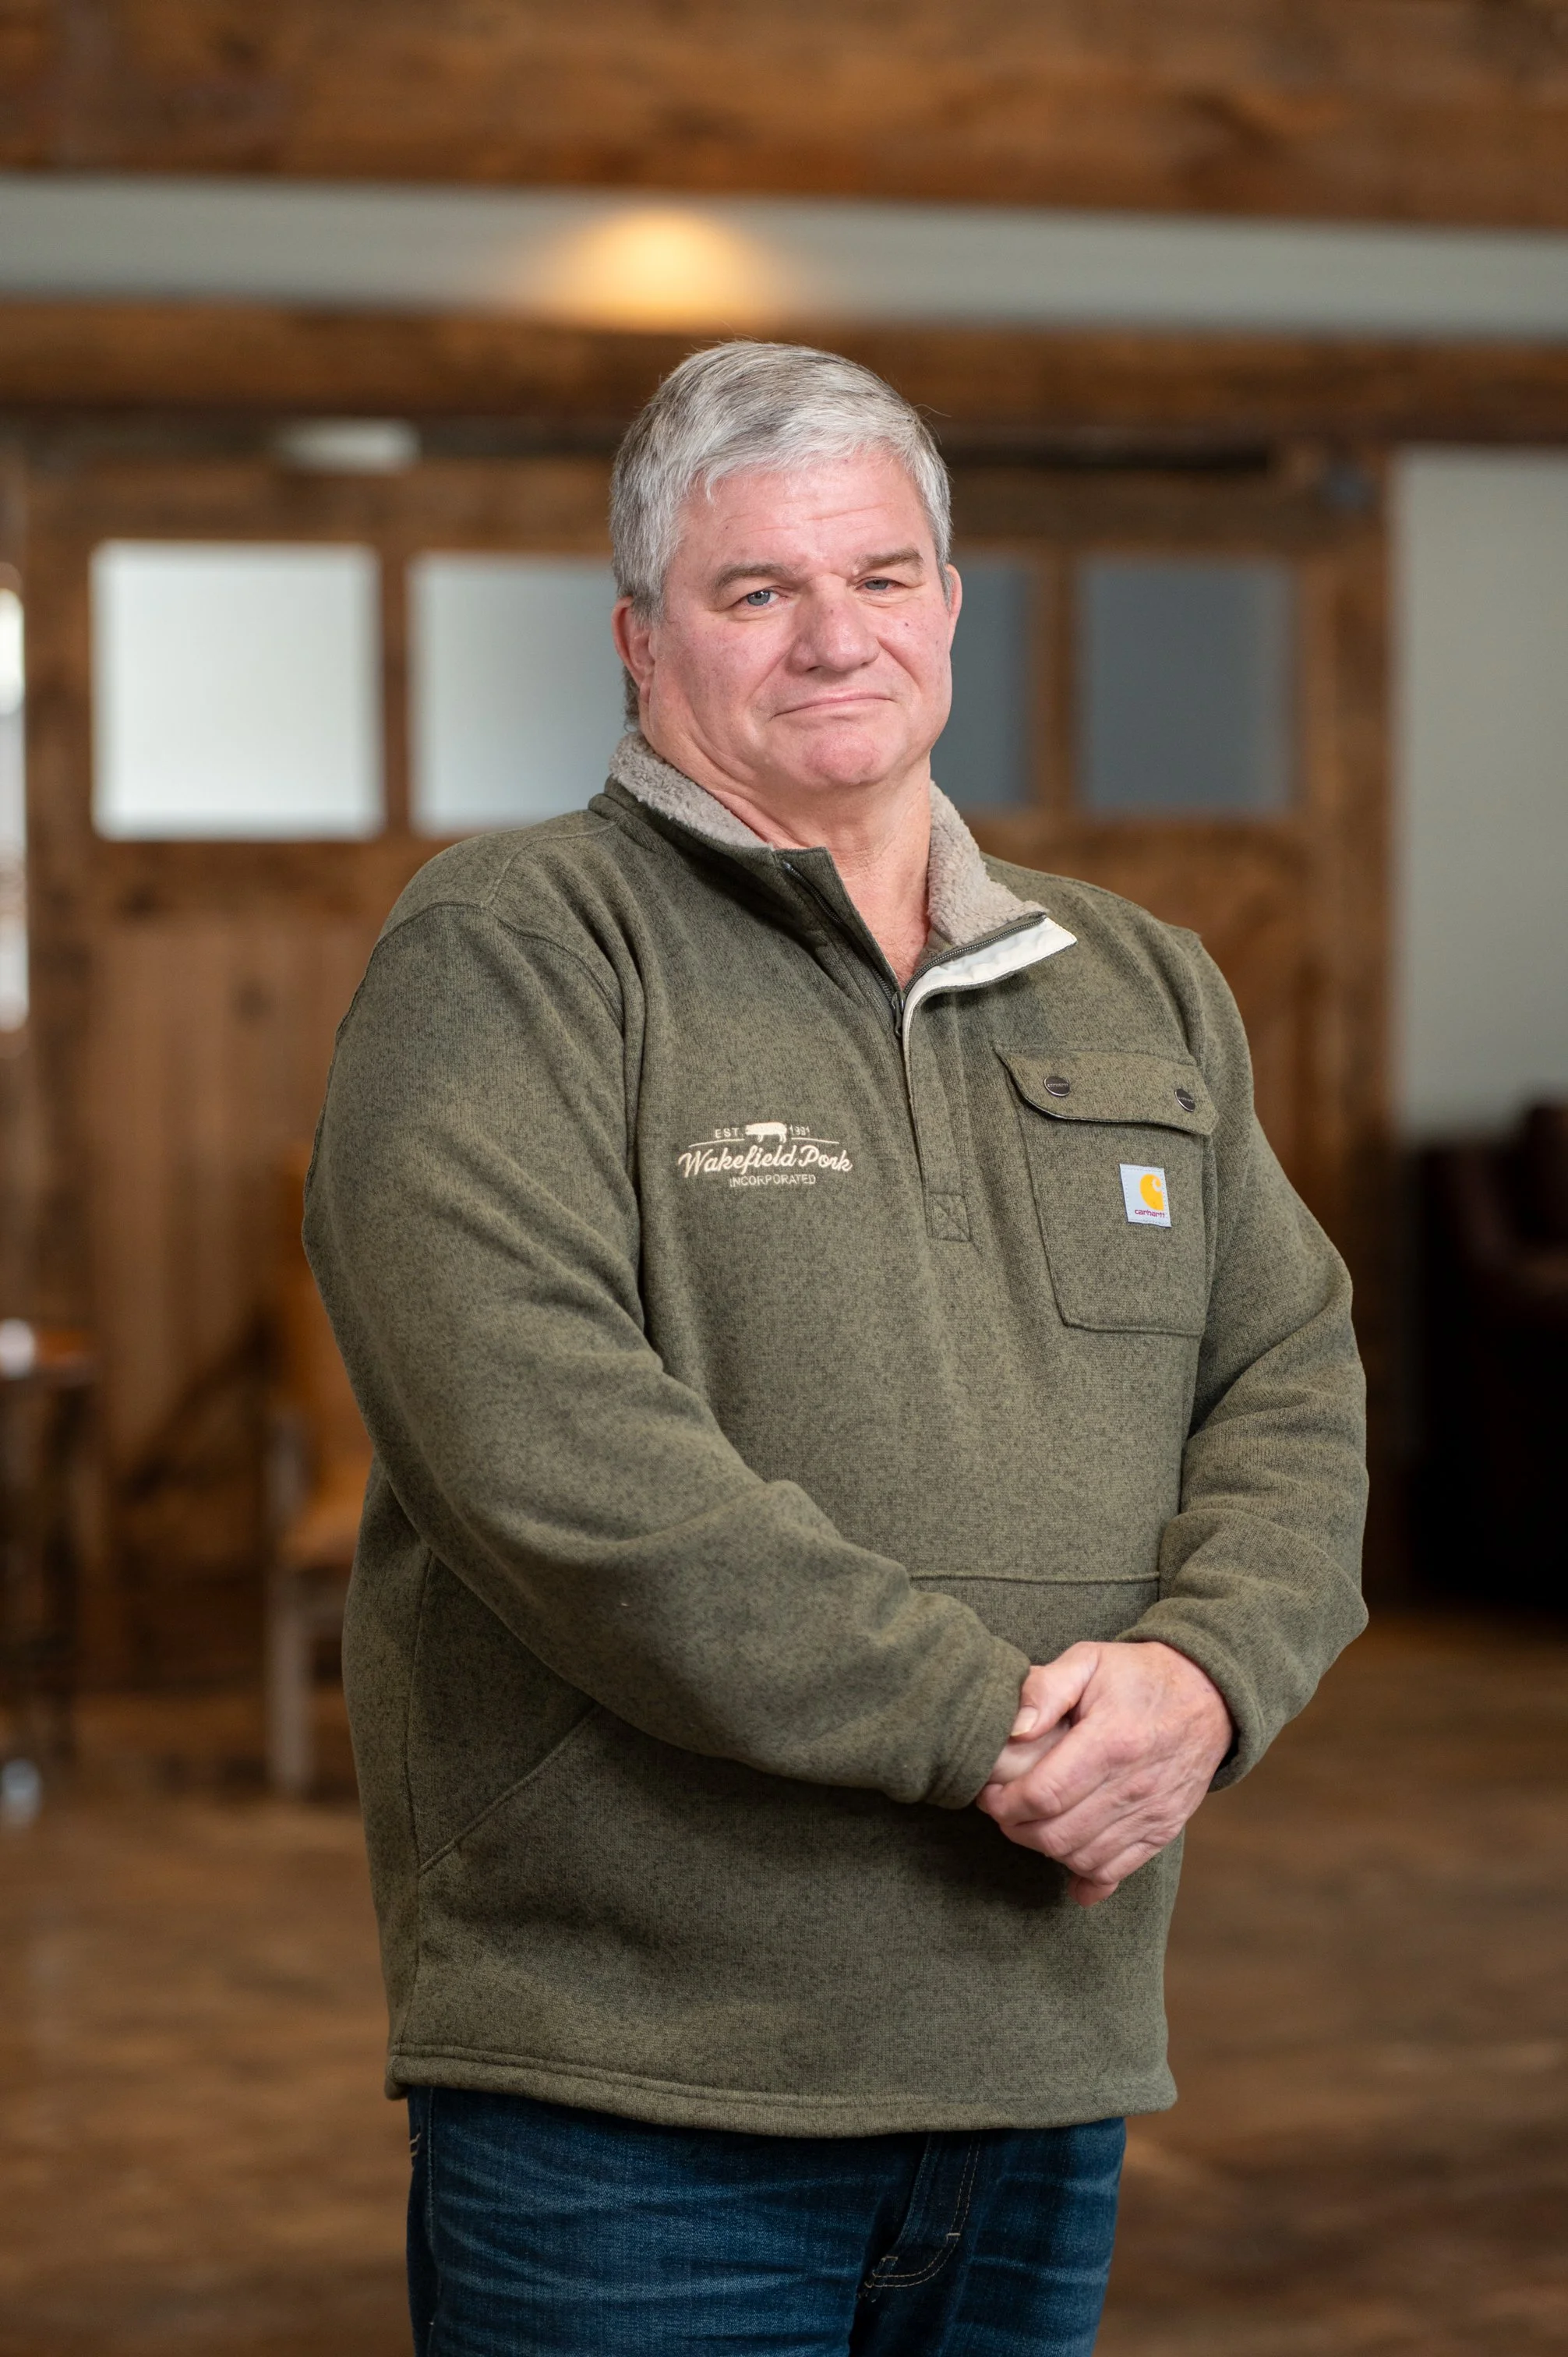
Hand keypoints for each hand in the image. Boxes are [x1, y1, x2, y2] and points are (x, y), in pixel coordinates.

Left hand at [975, 1641, 1231, 1906]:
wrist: (1208, 1696)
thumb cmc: (1138, 1676)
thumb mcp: (1089, 1660)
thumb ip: (1045, 1689)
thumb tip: (1014, 1729)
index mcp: (1111, 1741)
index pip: (1044, 1794)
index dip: (1005, 1803)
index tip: (989, 1794)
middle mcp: (1134, 1785)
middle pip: (1057, 1835)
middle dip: (1017, 1830)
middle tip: (1003, 1811)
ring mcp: (1152, 1813)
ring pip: (1083, 1859)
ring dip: (1046, 1851)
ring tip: (1031, 1824)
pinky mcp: (1163, 1830)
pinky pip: (1117, 1871)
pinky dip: (1086, 1877)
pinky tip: (1067, 1864)